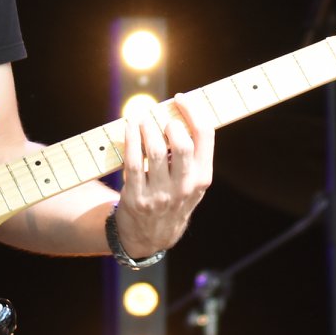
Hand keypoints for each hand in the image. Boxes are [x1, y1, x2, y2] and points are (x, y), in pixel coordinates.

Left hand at [111, 93, 215, 256]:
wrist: (152, 236)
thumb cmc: (174, 198)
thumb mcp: (192, 182)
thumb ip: (192, 154)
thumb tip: (181, 112)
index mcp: (202, 178)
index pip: (205, 136)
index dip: (193, 111)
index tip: (180, 98)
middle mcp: (184, 187)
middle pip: (182, 144)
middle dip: (169, 122)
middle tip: (160, 114)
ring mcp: (160, 194)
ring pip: (155, 151)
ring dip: (147, 127)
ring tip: (142, 117)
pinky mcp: (137, 197)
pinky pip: (133, 162)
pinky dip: (131, 139)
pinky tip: (130, 127)